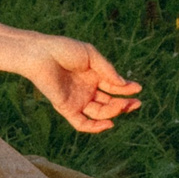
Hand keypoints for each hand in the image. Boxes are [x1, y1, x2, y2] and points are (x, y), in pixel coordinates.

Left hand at [16, 37, 143, 132]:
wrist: (40, 55)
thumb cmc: (63, 50)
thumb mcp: (90, 55)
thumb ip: (107, 70)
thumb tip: (123, 84)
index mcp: (92, 75)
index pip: (113, 86)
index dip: (126, 89)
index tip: (138, 88)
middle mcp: (86, 90)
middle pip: (109, 102)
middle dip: (124, 104)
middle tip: (136, 102)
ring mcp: (77, 100)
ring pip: (100, 113)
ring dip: (113, 111)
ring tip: (122, 105)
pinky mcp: (66, 108)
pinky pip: (82, 123)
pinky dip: (95, 127)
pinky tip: (109, 123)